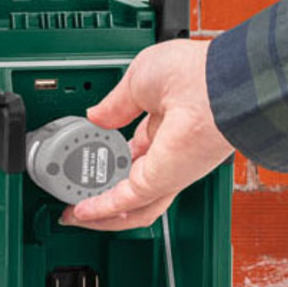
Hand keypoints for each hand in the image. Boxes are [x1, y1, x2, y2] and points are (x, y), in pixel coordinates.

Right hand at [59, 39, 234, 230]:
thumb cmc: (193, 73)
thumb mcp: (138, 79)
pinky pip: (125, 202)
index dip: (106, 158)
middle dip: (98, 191)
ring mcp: (166, 171)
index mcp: (166, 125)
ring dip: (98, 211)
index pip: (132, 151)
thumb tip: (94, 115)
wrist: (215, 85)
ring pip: (128, 205)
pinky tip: (81, 212)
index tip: (83, 159)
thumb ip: (114, 104)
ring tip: (72, 211)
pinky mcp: (160, 182)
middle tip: (72, 192)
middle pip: (127, 182)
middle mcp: (167, 153)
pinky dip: (100, 210)